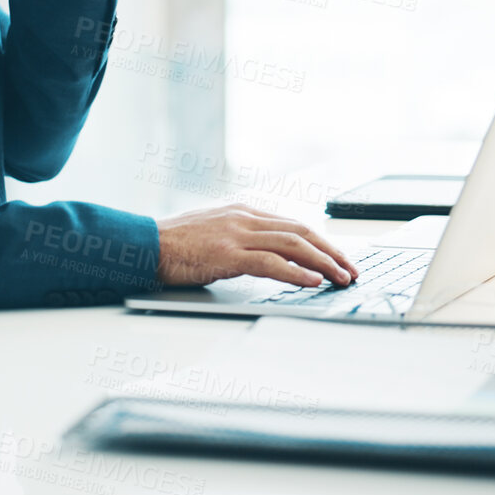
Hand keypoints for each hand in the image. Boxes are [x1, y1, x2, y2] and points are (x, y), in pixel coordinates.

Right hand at [155, 205, 360, 288]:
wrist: (143, 245)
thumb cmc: (173, 245)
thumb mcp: (213, 233)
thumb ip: (240, 238)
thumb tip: (267, 256)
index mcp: (244, 211)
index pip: (294, 224)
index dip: (322, 241)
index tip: (338, 257)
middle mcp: (245, 217)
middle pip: (302, 231)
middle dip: (332, 251)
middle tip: (351, 269)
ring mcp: (237, 234)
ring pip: (293, 244)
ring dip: (323, 263)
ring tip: (341, 278)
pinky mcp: (227, 254)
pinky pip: (271, 262)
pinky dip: (296, 273)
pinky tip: (312, 282)